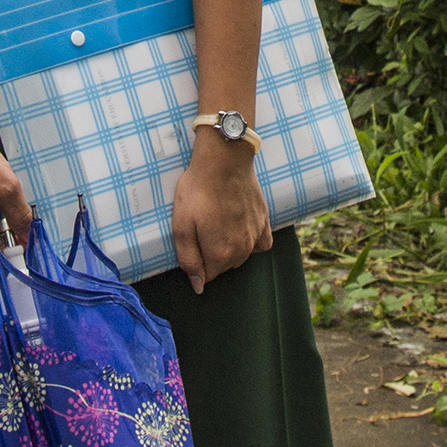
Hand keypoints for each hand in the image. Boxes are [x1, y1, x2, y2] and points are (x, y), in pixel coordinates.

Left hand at [171, 134, 272, 293]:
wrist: (224, 159)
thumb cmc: (198, 191)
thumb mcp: (182, 225)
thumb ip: (189, 259)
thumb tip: (198, 286)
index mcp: (221, 254)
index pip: (207, 275)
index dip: (196, 260)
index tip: (191, 238)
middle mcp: (242, 250)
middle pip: (224, 265)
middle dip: (212, 254)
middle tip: (201, 227)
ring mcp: (256, 236)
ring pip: (241, 255)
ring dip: (229, 246)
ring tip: (217, 221)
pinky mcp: (265, 221)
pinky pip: (261, 243)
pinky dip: (252, 241)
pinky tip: (241, 228)